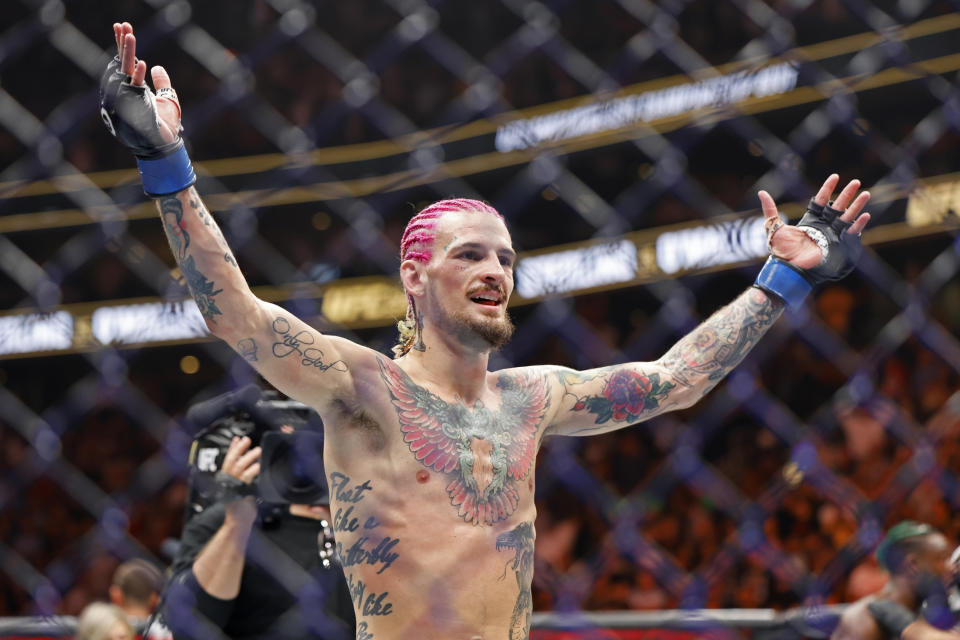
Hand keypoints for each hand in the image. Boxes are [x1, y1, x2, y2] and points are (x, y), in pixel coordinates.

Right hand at [112, 22, 180, 143]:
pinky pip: (133, 90)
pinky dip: (137, 76)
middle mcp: (127, 92)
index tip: (123, 27)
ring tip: (130, 35)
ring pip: (125, 72)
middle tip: (124, 25)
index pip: (125, 63)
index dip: (123, 46)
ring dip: (128, 53)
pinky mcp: (134, 109)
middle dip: (123, 45)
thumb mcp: (167, 100)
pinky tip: (142, 63)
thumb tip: (158, 68)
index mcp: (133, 88)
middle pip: (122, 64)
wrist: (166, 145)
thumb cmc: (165, 125)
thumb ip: (163, 83)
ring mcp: (128, 100)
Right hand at [220, 435, 260, 519]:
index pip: (228, 461)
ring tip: (257, 450)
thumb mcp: (241, 487)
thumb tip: (248, 461)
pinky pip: (245, 480)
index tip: (237, 438)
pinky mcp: (238, 494)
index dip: (232, 449)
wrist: (238, 522)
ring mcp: (231, 488)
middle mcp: (226, 482)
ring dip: (248, 457)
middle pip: (231, 462)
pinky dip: (252, 471)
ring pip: (238, 468)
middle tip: (247, 440)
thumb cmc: (241, 505)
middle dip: (238, 449)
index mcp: (226, 480)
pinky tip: (258, 465)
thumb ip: (243, 475)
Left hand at [759, 174, 870, 270]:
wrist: (790, 268)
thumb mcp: (773, 228)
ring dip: (857, 205)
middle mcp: (823, 226)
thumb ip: (770, 210)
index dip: (828, 188)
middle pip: (837, 206)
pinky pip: (851, 233)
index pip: (821, 200)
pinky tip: (865, 215)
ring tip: (865, 193)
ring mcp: (832, 235)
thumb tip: (761, 193)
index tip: (835, 176)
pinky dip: (858, 224)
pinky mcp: (838, 245)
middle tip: (856, 182)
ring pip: (847, 217)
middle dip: (847, 194)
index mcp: (810, 220)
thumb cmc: (781, 251)